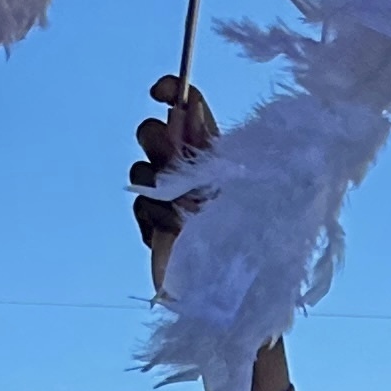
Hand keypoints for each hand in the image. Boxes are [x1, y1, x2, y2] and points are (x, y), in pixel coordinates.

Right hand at [133, 76, 218, 293]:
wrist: (230, 298)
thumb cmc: (251, 245)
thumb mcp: (237, 188)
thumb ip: (208, 147)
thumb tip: (186, 107)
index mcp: (219, 154)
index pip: (192, 108)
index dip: (175, 92)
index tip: (162, 92)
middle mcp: (193, 171)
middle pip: (157, 131)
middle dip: (157, 139)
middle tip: (169, 160)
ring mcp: (171, 198)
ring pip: (143, 167)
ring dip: (156, 184)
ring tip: (181, 212)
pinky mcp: (155, 225)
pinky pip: (139, 204)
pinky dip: (152, 216)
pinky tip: (170, 233)